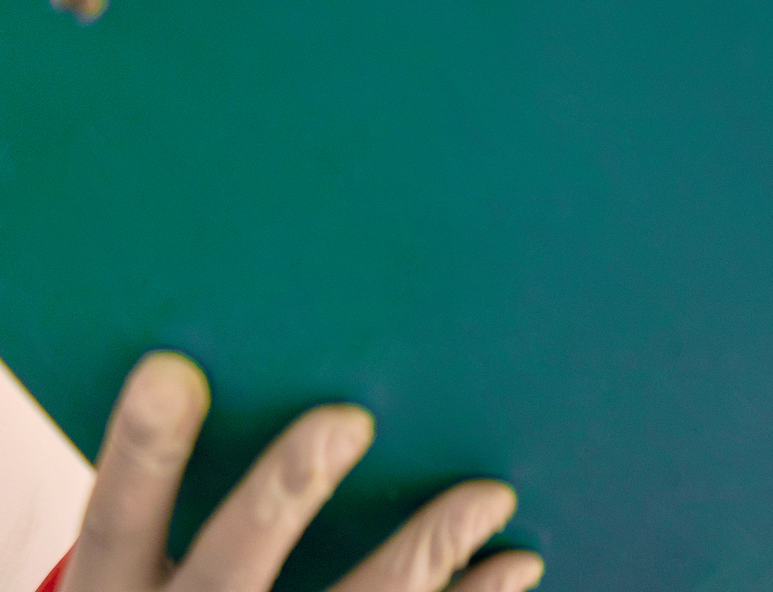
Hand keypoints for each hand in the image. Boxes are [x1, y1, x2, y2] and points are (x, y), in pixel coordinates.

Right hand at [61, 352, 543, 591]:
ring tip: (488, 495)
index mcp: (114, 586)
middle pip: (230, 564)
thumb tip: (276, 348)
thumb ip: (193, 483)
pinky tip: (514, 561)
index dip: (143, 449)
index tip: (172, 368)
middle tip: (347, 420)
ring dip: (420, 553)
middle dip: (287, 492)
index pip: (116, 517)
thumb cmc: (181, 582)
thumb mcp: (145, 561)